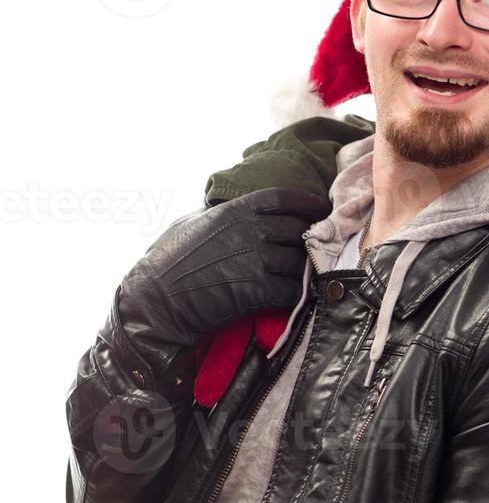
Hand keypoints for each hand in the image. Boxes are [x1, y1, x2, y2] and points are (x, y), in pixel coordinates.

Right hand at [118, 188, 329, 366]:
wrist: (154, 303)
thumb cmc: (164, 263)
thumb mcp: (188, 224)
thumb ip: (217, 213)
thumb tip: (231, 205)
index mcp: (233, 211)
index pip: (282, 198)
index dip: (306, 202)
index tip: (321, 207)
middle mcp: (248, 232)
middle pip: (298, 229)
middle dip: (311, 238)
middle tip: (320, 245)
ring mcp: (254, 261)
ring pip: (300, 261)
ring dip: (308, 269)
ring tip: (312, 273)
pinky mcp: (257, 291)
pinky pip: (294, 289)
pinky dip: (302, 293)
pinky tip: (303, 295)